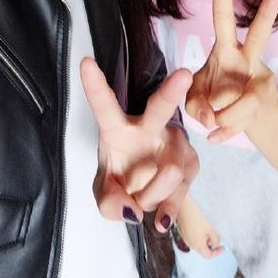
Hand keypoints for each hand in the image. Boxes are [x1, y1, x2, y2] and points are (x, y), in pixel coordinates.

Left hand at [80, 57, 197, 231]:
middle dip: (171, 91)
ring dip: (154, 197)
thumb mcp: (105, 195)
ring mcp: (174, 141)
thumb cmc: (122, 179)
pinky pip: (183, 188)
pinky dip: (168, 208)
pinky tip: (162, 215)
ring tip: (143, 204)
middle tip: (183, 75)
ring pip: (171, 171)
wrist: (149, 192)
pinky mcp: (191, 160)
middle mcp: (148, 127)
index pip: (104, 105)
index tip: (85, 61)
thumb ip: (110, 203)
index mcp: (117, 128)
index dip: (94, 85)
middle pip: (160, 108)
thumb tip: (132, 210)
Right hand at [175, 194, 224, 258]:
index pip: (208, 255)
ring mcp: (185, 238)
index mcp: (198, 246)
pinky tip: (199, 226)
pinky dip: (197, 235)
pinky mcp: (182, 232)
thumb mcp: (211, 228)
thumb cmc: (196, 216)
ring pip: (197, 243)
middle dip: (210, 246)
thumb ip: (216, 239)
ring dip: (204, 240)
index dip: (217, 253)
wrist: (184, 206)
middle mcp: (190, 244)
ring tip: (207, 229)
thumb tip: (215, 243)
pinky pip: (191, 237)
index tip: (222, 248)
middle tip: (216, 238)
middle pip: (202, 250)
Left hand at [185, 0, 277, 143]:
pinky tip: (217, 135)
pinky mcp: (265, 105)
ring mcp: (260, 82)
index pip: (222, 14)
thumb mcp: (194, 98)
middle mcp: (246, 60)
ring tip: (214, 121)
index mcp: (225, 49)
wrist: (246, 123)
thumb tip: (212, 116)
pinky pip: (238, 121)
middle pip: (259, 33)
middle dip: (267, 14)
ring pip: (247, 95)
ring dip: (227, 114)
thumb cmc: (215, 99)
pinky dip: (223, 132)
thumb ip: (195, 103)